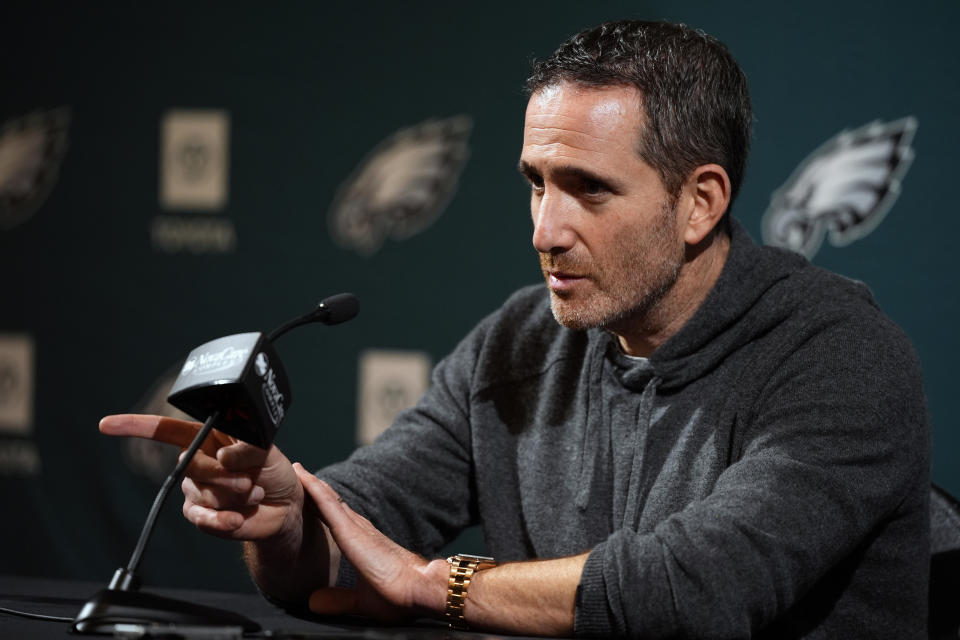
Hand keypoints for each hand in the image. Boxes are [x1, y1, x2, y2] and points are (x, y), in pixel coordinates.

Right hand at [99, 414, 302, 540]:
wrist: (285, 506)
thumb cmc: (274, 470)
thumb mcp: (268, 450)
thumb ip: (247, 448)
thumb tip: (223, 457)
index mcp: (208, 437)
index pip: (165, 429)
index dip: (135, 426)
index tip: (106, 425)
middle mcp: (197, 461)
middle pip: (187, 463)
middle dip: (220, 474)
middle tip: (248, 480)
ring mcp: (196, 489)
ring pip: (198, 491)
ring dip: (231, 494)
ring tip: (254, 493)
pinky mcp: (201, 514)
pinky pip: (201, 517)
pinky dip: (222, 519)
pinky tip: (237, 518)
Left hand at [293, 463, 447, 621]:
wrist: (420, 590)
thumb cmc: (400, 596)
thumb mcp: (361, 600)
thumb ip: (338, 599)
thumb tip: (314, 601)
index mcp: (363, 544)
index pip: (337, 521)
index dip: (322, 508)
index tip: (307, 498)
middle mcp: (360, 531)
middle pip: (331, 505)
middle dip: (316, 490)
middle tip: (299, 473)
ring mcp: (355, 528)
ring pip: (328, 500)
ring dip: (312, 485)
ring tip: (297, 470)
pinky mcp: (352, 531)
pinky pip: (329, 505)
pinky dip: (315, 490)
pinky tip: (303, 478)